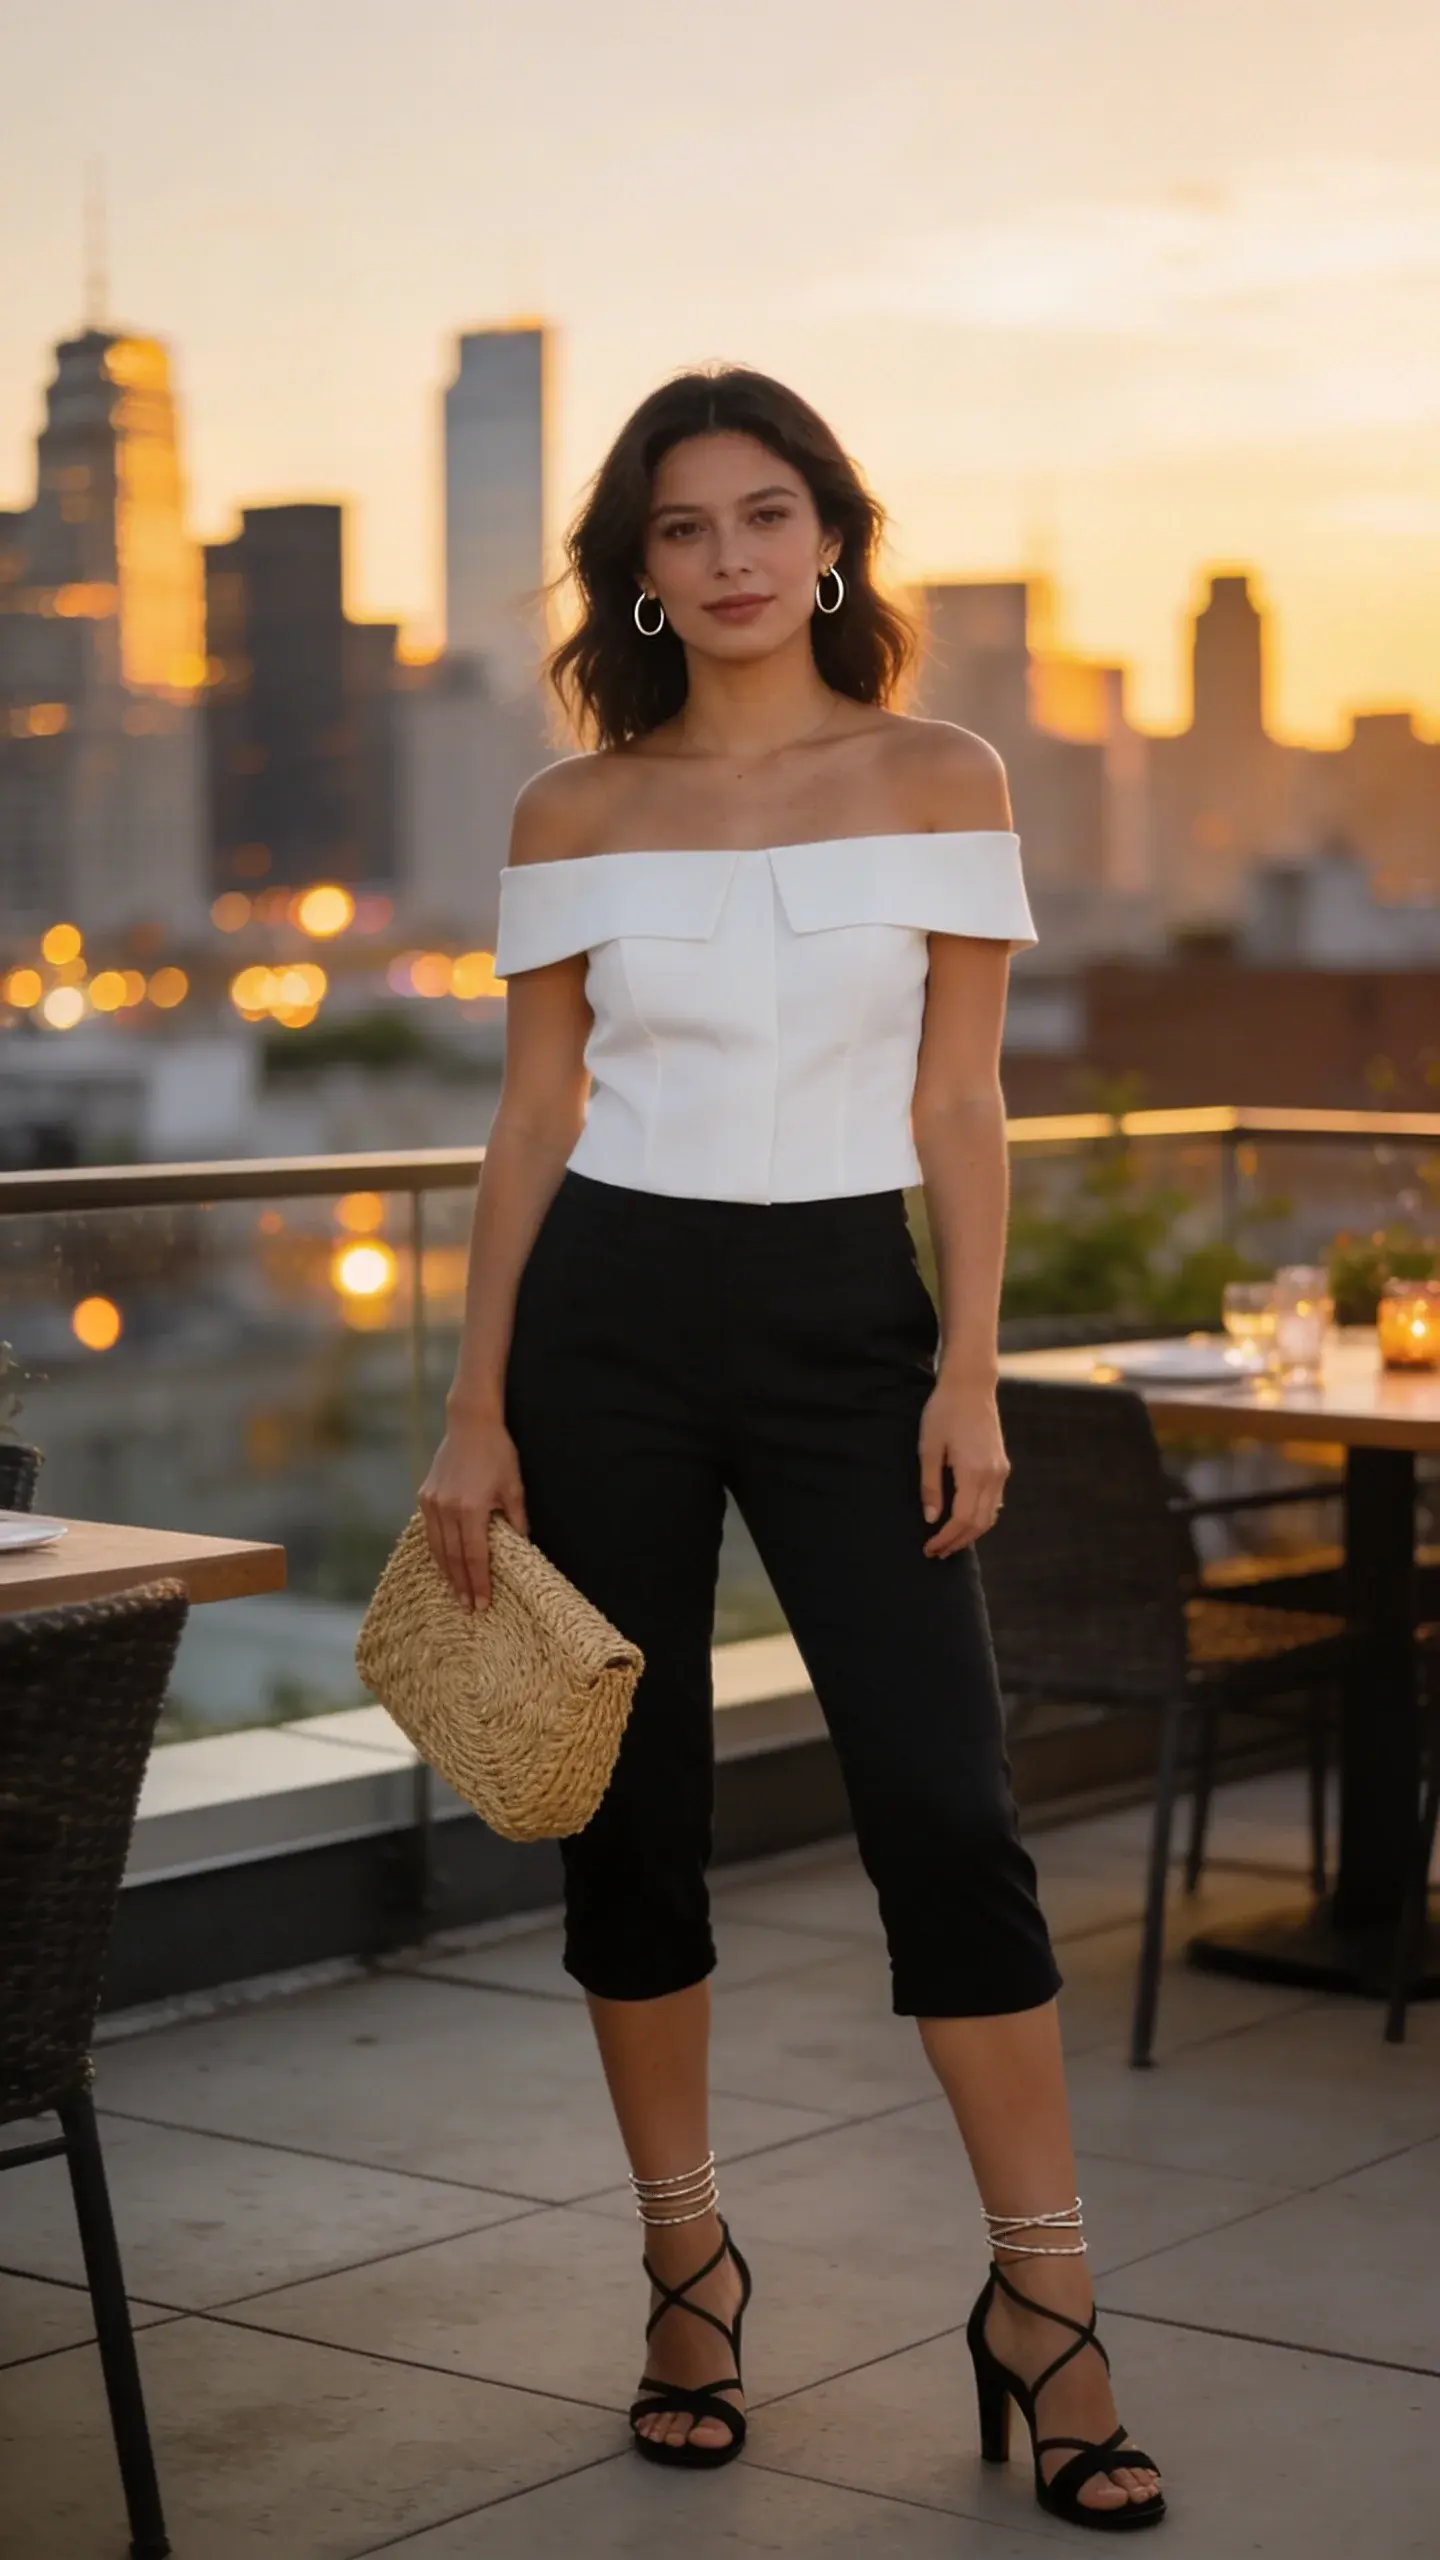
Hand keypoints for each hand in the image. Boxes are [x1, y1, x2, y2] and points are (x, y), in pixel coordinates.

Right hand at [418, 1414, 528, 1610]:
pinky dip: (437, 1551)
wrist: (470, 1425)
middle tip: (469, 1608)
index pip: (475, 1556)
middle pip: (454, 1558)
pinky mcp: (425, 1496)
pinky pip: (430, 1532)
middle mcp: (447, 1509)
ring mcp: (433, 1503)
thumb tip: (523, 1546)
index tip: (482, 1604)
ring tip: (456, 1593)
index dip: (479, 1582)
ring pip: (438, 1548)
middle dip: (462, 1585)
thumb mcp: (514, 1486)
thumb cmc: (498, 1454)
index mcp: (471, 1509)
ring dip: (447, 1573)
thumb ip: (517, 1519)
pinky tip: (443, 1564)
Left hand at [918, 1377, 1008, 1556]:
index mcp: (973, 1472)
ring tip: (948, 1543)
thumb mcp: (928, 1447)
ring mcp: (1000, 1471)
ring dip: (969, 1534)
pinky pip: (994, 1503)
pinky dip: (980, 1518)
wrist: (971, 1386)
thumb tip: (931, 1519)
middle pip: (978, 1524)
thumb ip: (930, 1485)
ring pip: (989, 1516)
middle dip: (957, 1542)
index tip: (928, 1548)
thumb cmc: (944, 1412)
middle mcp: (992, 1476)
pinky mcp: (1001, 1466)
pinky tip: (964, 1522)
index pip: (961, 1519)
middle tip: (935, 1552)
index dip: (945, 1538)